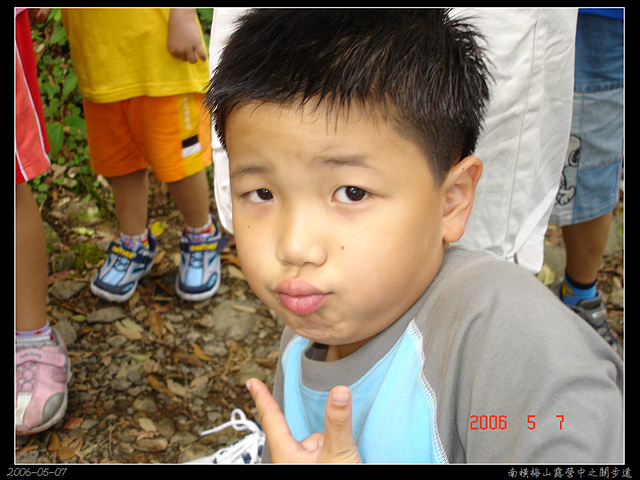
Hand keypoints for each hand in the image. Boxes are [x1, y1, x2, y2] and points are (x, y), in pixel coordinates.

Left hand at [166, 9, 206, 63]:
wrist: (182, 16)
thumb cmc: (176, 24)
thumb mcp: (173, 37)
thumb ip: (178, 46)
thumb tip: (187, 53)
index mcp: (172, 49)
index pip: (178, 57)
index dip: (182, 54)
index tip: (184, 50)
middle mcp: (179, 50)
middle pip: (185, 59)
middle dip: (188, 55)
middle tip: (191, 50)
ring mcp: (188, 48)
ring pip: (193, 60)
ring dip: (195, 58)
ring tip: (197, 55)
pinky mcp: (196, 44)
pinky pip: (201, 54)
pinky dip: (203, 57)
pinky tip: (204, 59)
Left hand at [246, 378, 361, 462]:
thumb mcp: (339, 456)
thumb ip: (338, 424)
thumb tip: (339, 392)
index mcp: (286, 456)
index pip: (273, 419)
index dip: (262, 398)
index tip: (250, 382)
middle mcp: (288, 464)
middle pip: (307, 437)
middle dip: (323, 442)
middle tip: (335, 460)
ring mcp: (298, 469)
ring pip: (318, 451)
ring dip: (329, 457)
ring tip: (340, 468)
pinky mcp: (311, 471)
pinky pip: (322, 461)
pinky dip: (330, 463)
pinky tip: (337, 467)